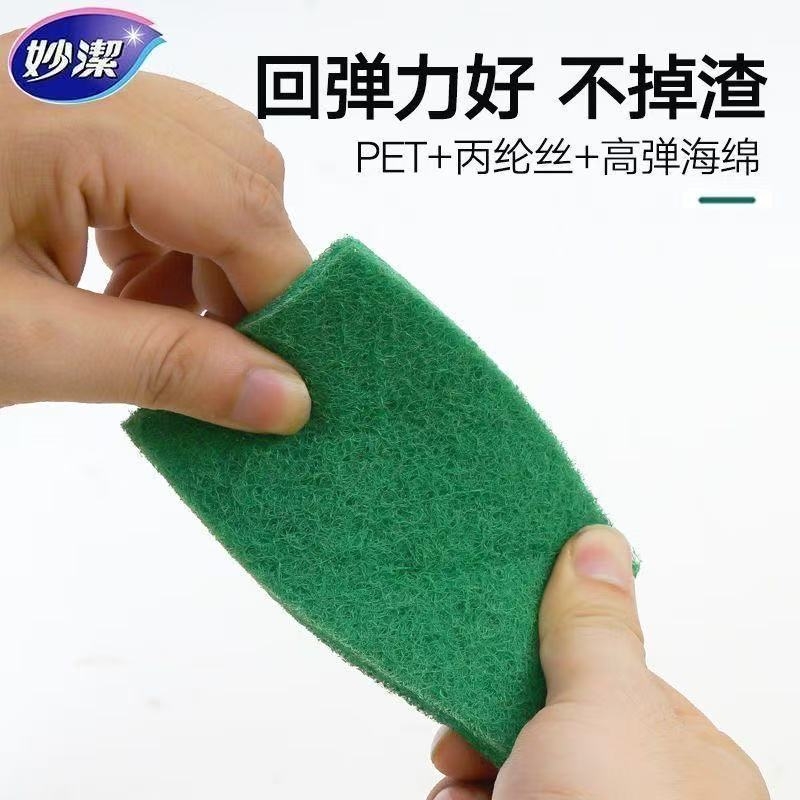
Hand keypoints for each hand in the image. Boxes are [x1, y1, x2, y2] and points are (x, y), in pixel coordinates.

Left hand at [0, 29, 310, 432]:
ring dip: (216, 253)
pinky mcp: (67, 108)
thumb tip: (283, 400)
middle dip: (253, 271)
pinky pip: (172, 160)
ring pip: (218, 162)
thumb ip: (166, 368)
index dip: (285, 298)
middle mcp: (88, 78)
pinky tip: (128, 282)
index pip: (242, 204)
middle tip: (221, 352)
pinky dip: (175, 233)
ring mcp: (77, 83)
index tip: (292, 376)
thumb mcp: (21, 346)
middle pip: (245, 169)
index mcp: (69, 121)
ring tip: (158, 318)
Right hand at [428, 526, 768, 799]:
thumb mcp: (606, 715)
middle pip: (542, 721)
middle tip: (461, 735)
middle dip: (489, 724)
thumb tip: (599, 539)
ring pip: (504, 771)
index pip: (598, 668)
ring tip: (461, 790)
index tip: (488, 640)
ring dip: (466, 776)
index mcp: (680, 755)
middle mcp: (635, 796)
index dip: (539, 652)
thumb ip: (595, 630)